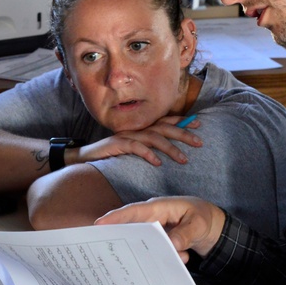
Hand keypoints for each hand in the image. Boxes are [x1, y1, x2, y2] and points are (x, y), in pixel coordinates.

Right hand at [74, 116, 201, 167]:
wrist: (86, 156)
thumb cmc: (112, 154)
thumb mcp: (133, 149)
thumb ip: (149, 146)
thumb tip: (168, 151)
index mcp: (142, 128)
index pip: (164, 121)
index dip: (181, 121)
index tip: (198, 124)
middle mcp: (137, 128)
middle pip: (163, 128)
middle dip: (183, 134)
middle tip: (199, 142)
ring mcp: (127, 135)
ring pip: (153, 137)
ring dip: (170, 147)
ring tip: (183, 159)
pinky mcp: (118, 144)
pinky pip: (136, 147)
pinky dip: (148, 154)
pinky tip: (158, 163)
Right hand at [95, 196, 224, 260]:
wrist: (214, 227)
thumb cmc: (203, 218)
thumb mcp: (198, 224)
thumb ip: (184, 234)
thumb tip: (170, 245)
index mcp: (159, 207)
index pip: (133, 211)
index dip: (115, 217)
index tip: (99, 224)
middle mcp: (152, 218)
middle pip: (130, 228)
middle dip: (121, 240)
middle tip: (110, 253)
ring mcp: (154, 230)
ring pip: (142, 243)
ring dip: (150, 254)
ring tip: (157, 262)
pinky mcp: (159, 241)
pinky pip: (153, 251)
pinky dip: (163, 258)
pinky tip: (178, 261)